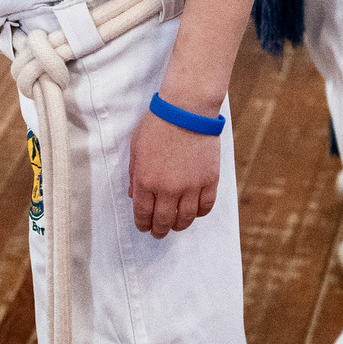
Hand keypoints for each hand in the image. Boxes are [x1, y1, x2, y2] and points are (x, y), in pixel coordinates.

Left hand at [128, 108, 220, 237]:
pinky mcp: (209, 181)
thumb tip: (133, 194)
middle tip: (158, 233)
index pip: (142, 213)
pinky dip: (199, 213)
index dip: (142, 224)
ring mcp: (190, 187)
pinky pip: (205, 207)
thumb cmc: (158, 125)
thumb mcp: (136, 148)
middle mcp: (167, 189)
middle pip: (163, 221)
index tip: (144, 228)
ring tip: (175, 226)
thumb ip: (133, 174)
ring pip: (186, 218)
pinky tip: (194, 213)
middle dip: (159, 230)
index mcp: (145, 181)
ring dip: (179, 225)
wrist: (187, 110)